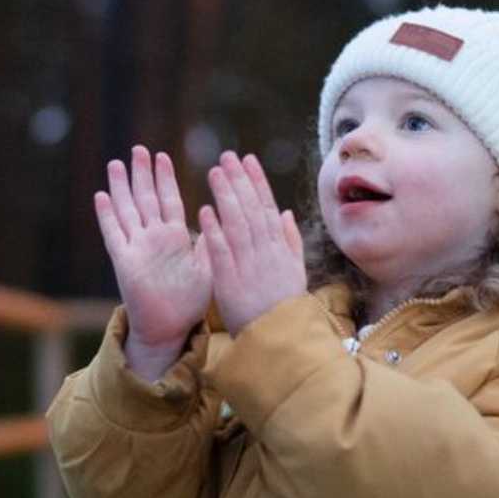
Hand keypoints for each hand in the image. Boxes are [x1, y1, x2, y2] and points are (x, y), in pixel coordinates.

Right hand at [94, 147, 209, 379]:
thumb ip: (209, 244)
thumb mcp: (206, 269)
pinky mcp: (124, 263)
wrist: (168, 330)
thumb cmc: (188, 302)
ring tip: (116, 164)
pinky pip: (114, 235)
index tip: (162, 156)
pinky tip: (101, 196)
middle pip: (145, 198)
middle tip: (138, 149)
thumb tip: (220, 218)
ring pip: (127, 210)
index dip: (165, 178)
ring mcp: (137, 248)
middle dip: (141, 174)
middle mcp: (153, 238)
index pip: (169, 200)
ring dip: (121, 188)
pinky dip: (107, 216)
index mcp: (174, 238)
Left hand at [200, 152, 307, 333]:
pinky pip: (221, 253)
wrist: (279, 340)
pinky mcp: (231, 282)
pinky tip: (204, 211)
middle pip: (251, 209)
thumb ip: (291, 240)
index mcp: (280, 248)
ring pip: (237, 225)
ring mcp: (249, 266)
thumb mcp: (295, 272)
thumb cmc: (284, 306)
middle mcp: (266, 252)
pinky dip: (214, 231)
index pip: (267, 207)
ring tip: (214, 173)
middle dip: (239, 181)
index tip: (247, 159)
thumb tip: (286, 213)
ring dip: (225, 197)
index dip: (257, 181)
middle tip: (226, 157)